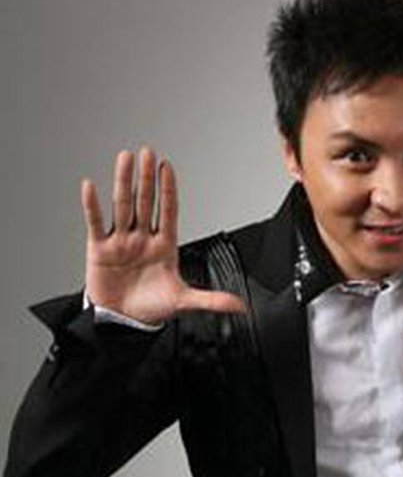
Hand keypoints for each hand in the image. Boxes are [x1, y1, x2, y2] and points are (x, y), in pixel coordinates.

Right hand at [82, 148, 244, 324]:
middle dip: (147, 179)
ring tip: (126, 158)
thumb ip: (211, 300)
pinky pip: (96, 224)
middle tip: (149, 153)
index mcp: (164, 246)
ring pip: (123, 206)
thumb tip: (239, 305)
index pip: (168, 211)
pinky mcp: (100, 250)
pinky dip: (92, 206)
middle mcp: (143, 238)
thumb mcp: (184, 301)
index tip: (168, 168)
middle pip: (145, 202)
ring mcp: (122, 242)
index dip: (168, 190)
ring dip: (124, 182)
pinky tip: (90, 187)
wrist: (122, 323)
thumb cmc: (152, 308)